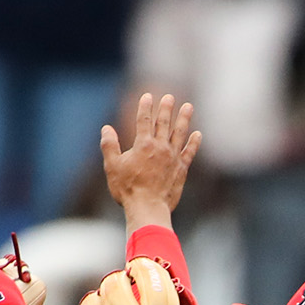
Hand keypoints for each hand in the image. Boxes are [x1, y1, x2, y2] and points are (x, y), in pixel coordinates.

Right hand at [101, 92, 200, 229]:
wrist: (148, 208)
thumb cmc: (128, 189)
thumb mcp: (112, 166)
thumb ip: (109, 145)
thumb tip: (106, 128)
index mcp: (143, 144)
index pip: (144, 120)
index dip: (145, 106)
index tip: (148, 95)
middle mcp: (160, 147)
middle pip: (164, 123)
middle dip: (166, 108)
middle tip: (170, 96)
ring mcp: (173, 158)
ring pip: (180, 133)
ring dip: (184, 119)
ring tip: (188, 106)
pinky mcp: (181, 169)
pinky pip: (189, 152)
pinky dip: (194, 143)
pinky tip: (198, 134)